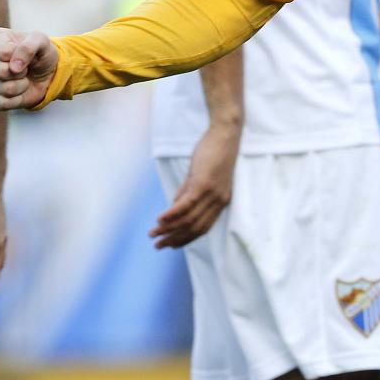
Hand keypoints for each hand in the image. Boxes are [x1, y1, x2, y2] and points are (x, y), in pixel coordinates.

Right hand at [0, 27, 58, 110]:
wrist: (43, 73)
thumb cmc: (39, 53)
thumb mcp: (42, 42)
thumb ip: (29, 47)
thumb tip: (13, 67)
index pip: (4, 53)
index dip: (22, 58)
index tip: (27, 55)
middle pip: (0, 72)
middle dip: (21, 74)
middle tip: (25, 69)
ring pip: (3, 89)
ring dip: (21, 87)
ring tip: (22, 79)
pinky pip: (0, 104)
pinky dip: (16, 100)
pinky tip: (18, 92)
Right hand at [150, 124, 240, 249]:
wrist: (226, 134)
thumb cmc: (214, 152)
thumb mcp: (200, 176)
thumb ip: (188, 192)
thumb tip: (174, 207)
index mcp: (221, 202)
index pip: (203, 228)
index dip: (186, 239)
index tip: (171, 245)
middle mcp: (218, 201)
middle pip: (194, 228)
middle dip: (175, 239)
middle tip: (158, 246)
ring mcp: (211, 194)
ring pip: (188, 219)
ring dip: (169, 229)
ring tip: (153, 234)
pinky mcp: (203, 184)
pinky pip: (186, 205)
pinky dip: (172, 214)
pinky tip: (159, 219)